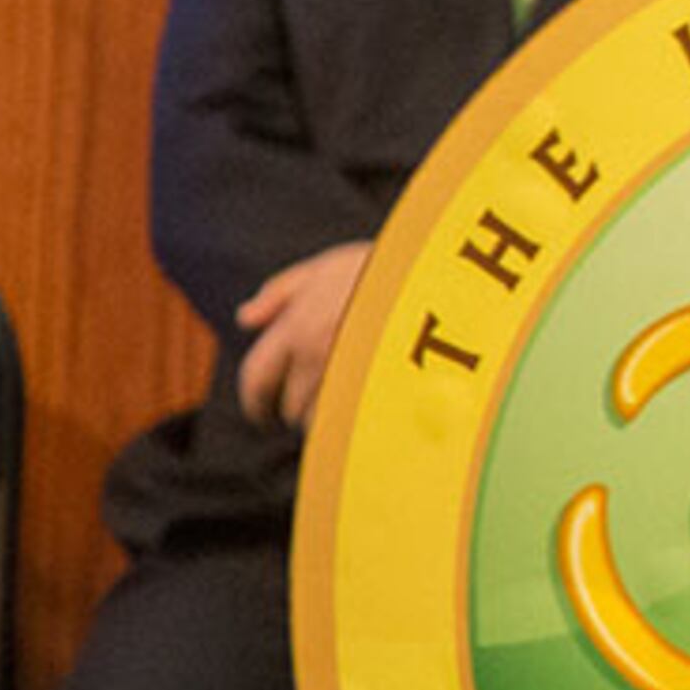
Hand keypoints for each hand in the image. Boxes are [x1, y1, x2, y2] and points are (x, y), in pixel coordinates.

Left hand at [236, 241, 373, 428]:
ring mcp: (350, 379)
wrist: (443, 279)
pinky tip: (366, 403)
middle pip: (290, 405)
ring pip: (321, 419)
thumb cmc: (384, 267)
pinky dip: (353, 418)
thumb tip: (246, 318)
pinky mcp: (379, 395)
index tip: (261, 411)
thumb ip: (281, 292)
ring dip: (325, 415)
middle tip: (309, 402)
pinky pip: (353, 423)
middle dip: (295, 406)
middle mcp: (316, 358)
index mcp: (296, 328)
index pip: (256, 379)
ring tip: (343, 399)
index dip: (254, 400)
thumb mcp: (327, 266)